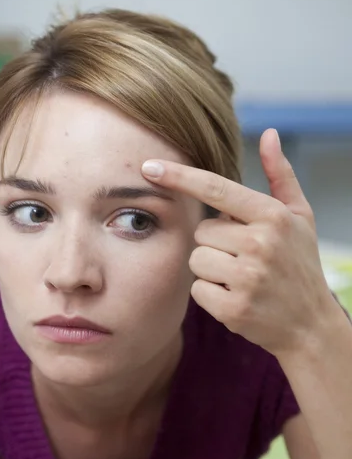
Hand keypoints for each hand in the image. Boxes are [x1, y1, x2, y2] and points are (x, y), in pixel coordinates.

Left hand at [142, 129, 335, 356]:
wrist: (309, 324)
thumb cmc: (300, 264)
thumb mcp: (299, 216)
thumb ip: (280, 175)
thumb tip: (269, 135)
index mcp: (272, 216)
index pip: (216, 189)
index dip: (180, 176)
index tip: (149, 167)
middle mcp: (260, 244)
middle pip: (201, 231)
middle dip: (216, 242)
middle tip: (244, 257)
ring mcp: (246, 279)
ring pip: (196, 260)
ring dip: (212, 268)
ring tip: (241, 277)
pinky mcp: (234, 309)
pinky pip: (197, 289)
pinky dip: (211, 294)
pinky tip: (237, 297)